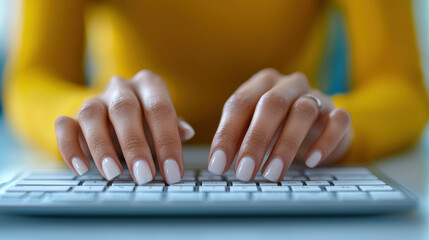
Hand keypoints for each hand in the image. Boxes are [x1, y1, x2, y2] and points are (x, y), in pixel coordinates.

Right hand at [55, 70, 193, 184]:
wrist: (114, 115)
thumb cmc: (146, 122)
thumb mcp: (163, 124)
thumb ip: (173, 128)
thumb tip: (186, 132)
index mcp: (149, 85)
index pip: (160, 109)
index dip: (167, 141)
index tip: (172, 172)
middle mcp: (121, 87)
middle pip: (125, 109)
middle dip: (135, 145)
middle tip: (144, 175)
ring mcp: (94, 99)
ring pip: (92, 115)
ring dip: (102, 146)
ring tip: (113, 174)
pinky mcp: (72, 114)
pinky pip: (64, 126)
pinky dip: (70, 147)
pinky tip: (81, 168)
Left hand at [208, 69, 351, 181]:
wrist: (318, 125)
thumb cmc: (277, 126)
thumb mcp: (253, 127)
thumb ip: (237, 138)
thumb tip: (217, 163)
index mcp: (262, 83)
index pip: (240, 103)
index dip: (227, 134)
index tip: (218, 165)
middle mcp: (288, 84)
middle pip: (271, 105)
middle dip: (255, 140)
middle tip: (244, 172)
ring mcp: (316, 95)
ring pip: (303, 112)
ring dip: (286, 145)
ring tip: (271, 174)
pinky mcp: (337, 112)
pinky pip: (337, 121)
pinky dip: (325, 142)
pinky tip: (312, 161)